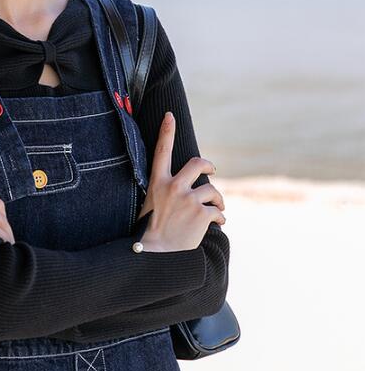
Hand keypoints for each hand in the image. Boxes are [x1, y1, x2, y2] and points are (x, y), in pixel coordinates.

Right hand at [137, 112, 225, 251]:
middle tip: (212, 172)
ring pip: (212, 191)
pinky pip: (218, 212)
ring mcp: (188, 200)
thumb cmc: (150, 231)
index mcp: (157, 182)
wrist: (155, 255)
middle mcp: (173, 187)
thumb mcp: (151, 204)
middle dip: (208, 166)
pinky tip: (216, 225)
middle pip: (197, 164)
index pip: (161, 151)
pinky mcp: (202, 214)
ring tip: (216, 211)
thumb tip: (186, 187)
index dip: (166, 131)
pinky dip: (220, 219)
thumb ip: (165, 191)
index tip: (169, 115)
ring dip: (217, 201)